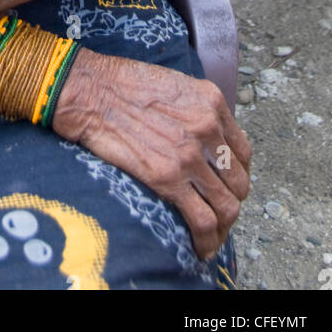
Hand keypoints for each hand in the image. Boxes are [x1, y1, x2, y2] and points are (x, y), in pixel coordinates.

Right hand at [52, 48, 250, 259]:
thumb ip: (196, 109)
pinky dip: (207, 240)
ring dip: (223, 226)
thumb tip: (205, 139)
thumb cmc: (121, 84)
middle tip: (216, 212)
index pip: (242, 151)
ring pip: (228, 205)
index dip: (237, 174)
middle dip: (231, 201)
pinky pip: (203, 220)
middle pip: (239, 181)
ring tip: (212, 235)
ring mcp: (189, 155)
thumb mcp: (172, 84)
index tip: (225, 186)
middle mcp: (208, 127)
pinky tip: (200, 247)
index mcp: (211, 102)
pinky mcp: (168, 178)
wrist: (90, 91)